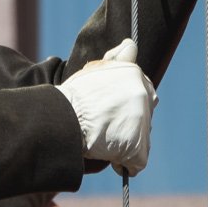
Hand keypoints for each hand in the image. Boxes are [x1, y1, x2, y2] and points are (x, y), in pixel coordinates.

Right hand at [56, 39, 157, 176]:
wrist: (61, 119)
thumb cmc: (75, 96)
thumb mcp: (96, 69)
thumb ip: (118, 57)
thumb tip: (131, 43)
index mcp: (133, 73)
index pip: (143, 86)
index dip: (127, 97)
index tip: (111, 104)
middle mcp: (142, 94)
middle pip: (146, 109)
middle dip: (130, 116)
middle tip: (105, 120)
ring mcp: (142, 121)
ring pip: (142, 134)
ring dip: (127, 138)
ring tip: (103, 137)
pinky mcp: (138, 148)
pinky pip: (138, 161)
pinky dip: (125, 163)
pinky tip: (109, 157)